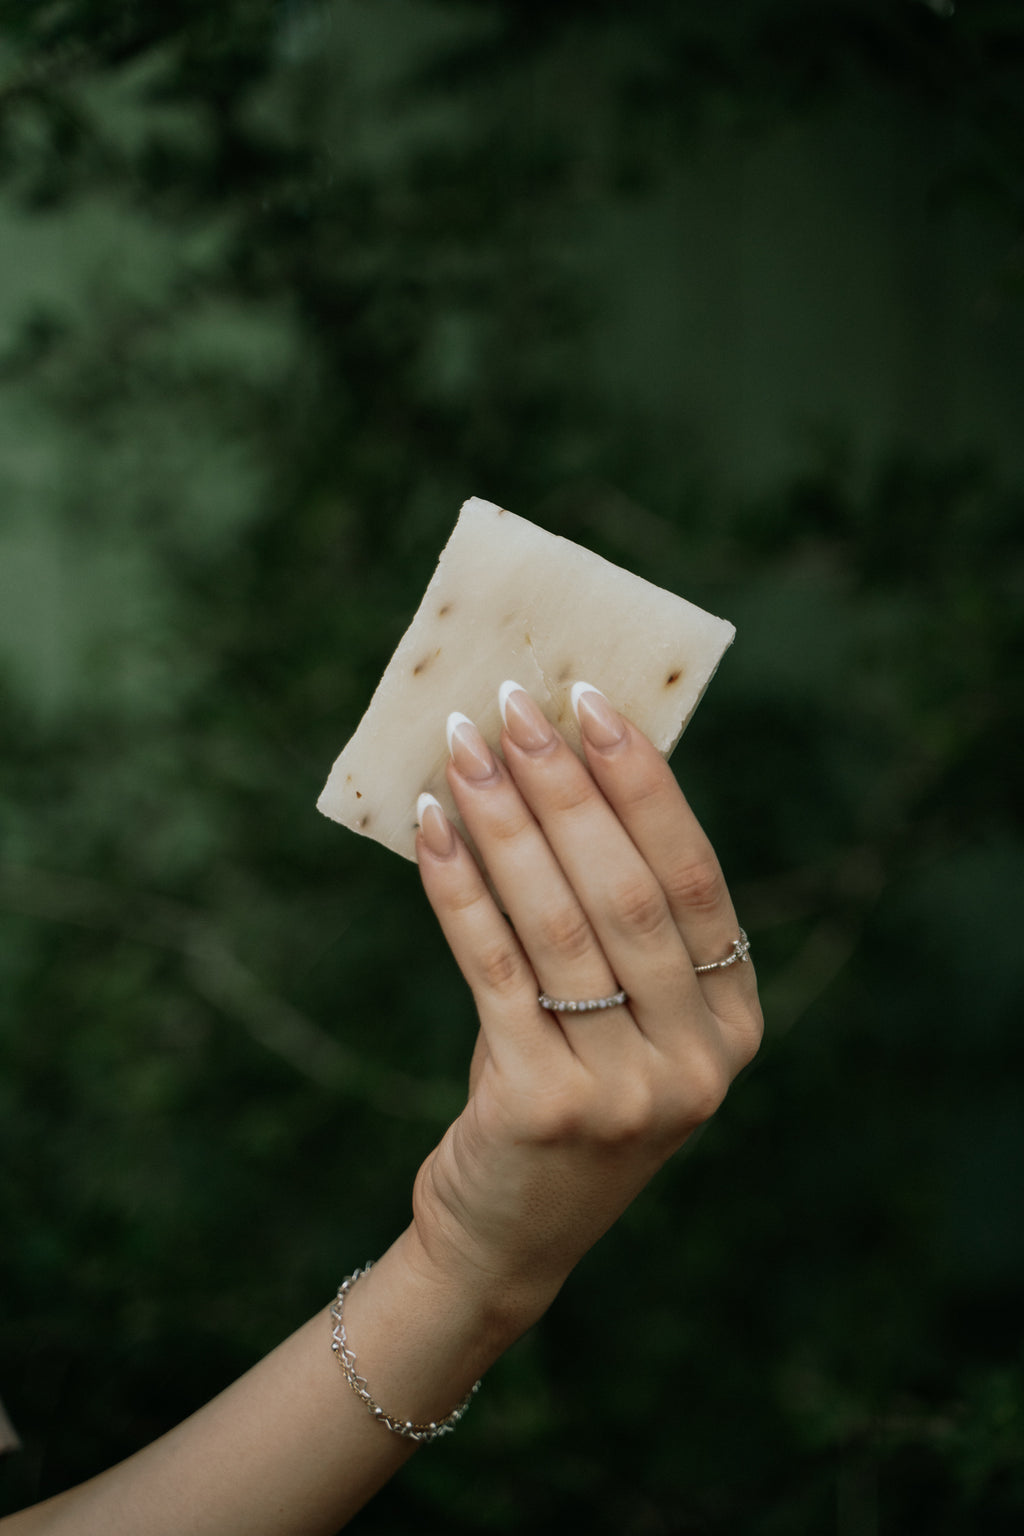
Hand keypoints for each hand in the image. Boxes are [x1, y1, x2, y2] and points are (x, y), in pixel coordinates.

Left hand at [412, 683, 761, 1330]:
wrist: (509, 1238)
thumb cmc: (565, 1091)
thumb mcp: (625, 1021)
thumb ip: (618, 924)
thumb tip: (560, 768)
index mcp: (734, 1025)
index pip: (697, 880)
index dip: (646, 786)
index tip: (594, 704)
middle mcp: (697, 1063)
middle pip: (628, 892)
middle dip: (567, 787)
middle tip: (516, 704)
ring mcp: (624, 1094)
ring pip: (558, 923)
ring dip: (505, 822)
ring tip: (463, 748)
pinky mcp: (538, 1107)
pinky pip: (492, 967)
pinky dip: (458, 887)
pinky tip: (431, 828)